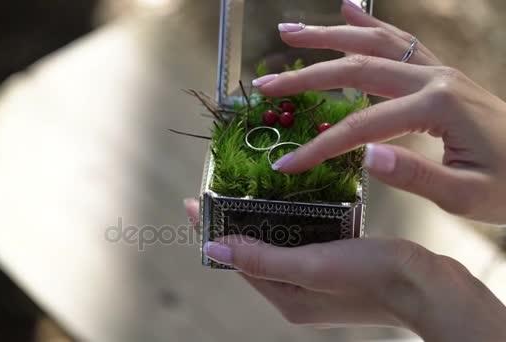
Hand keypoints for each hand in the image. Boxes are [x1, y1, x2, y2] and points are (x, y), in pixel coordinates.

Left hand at [184, 199, 505, 340]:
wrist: (430, 286)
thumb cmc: (372, 277)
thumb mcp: (310, 266)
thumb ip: (261, 259)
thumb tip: (213, 249)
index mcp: (285, 298)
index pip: (235, 261)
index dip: (211, 232)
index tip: (192, 203)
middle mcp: (295, 293)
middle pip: (252, 253)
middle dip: (232, 223)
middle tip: (218, 190)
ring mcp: (315, 281)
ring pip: (276, 245)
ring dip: (259, 219)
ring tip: (245, 189)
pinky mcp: (334, 267)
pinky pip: (300, 241)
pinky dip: (289, 221)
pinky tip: (288, 200)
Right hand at [255, 2, 505, 223]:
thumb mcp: (467, 196)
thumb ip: (416, 175)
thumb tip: (366, 157)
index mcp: (436, 108)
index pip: (360, 127)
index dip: (319, 147)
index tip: (287, 163)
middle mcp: (434, 78)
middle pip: (355, 68)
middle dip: (305, 77)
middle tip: (266, 84)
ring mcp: (438, 69)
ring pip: (373, 43)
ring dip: (327, 35)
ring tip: (289, 31)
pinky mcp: (441, 72)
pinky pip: (400, 40)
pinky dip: (371, 22)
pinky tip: (349, 9)